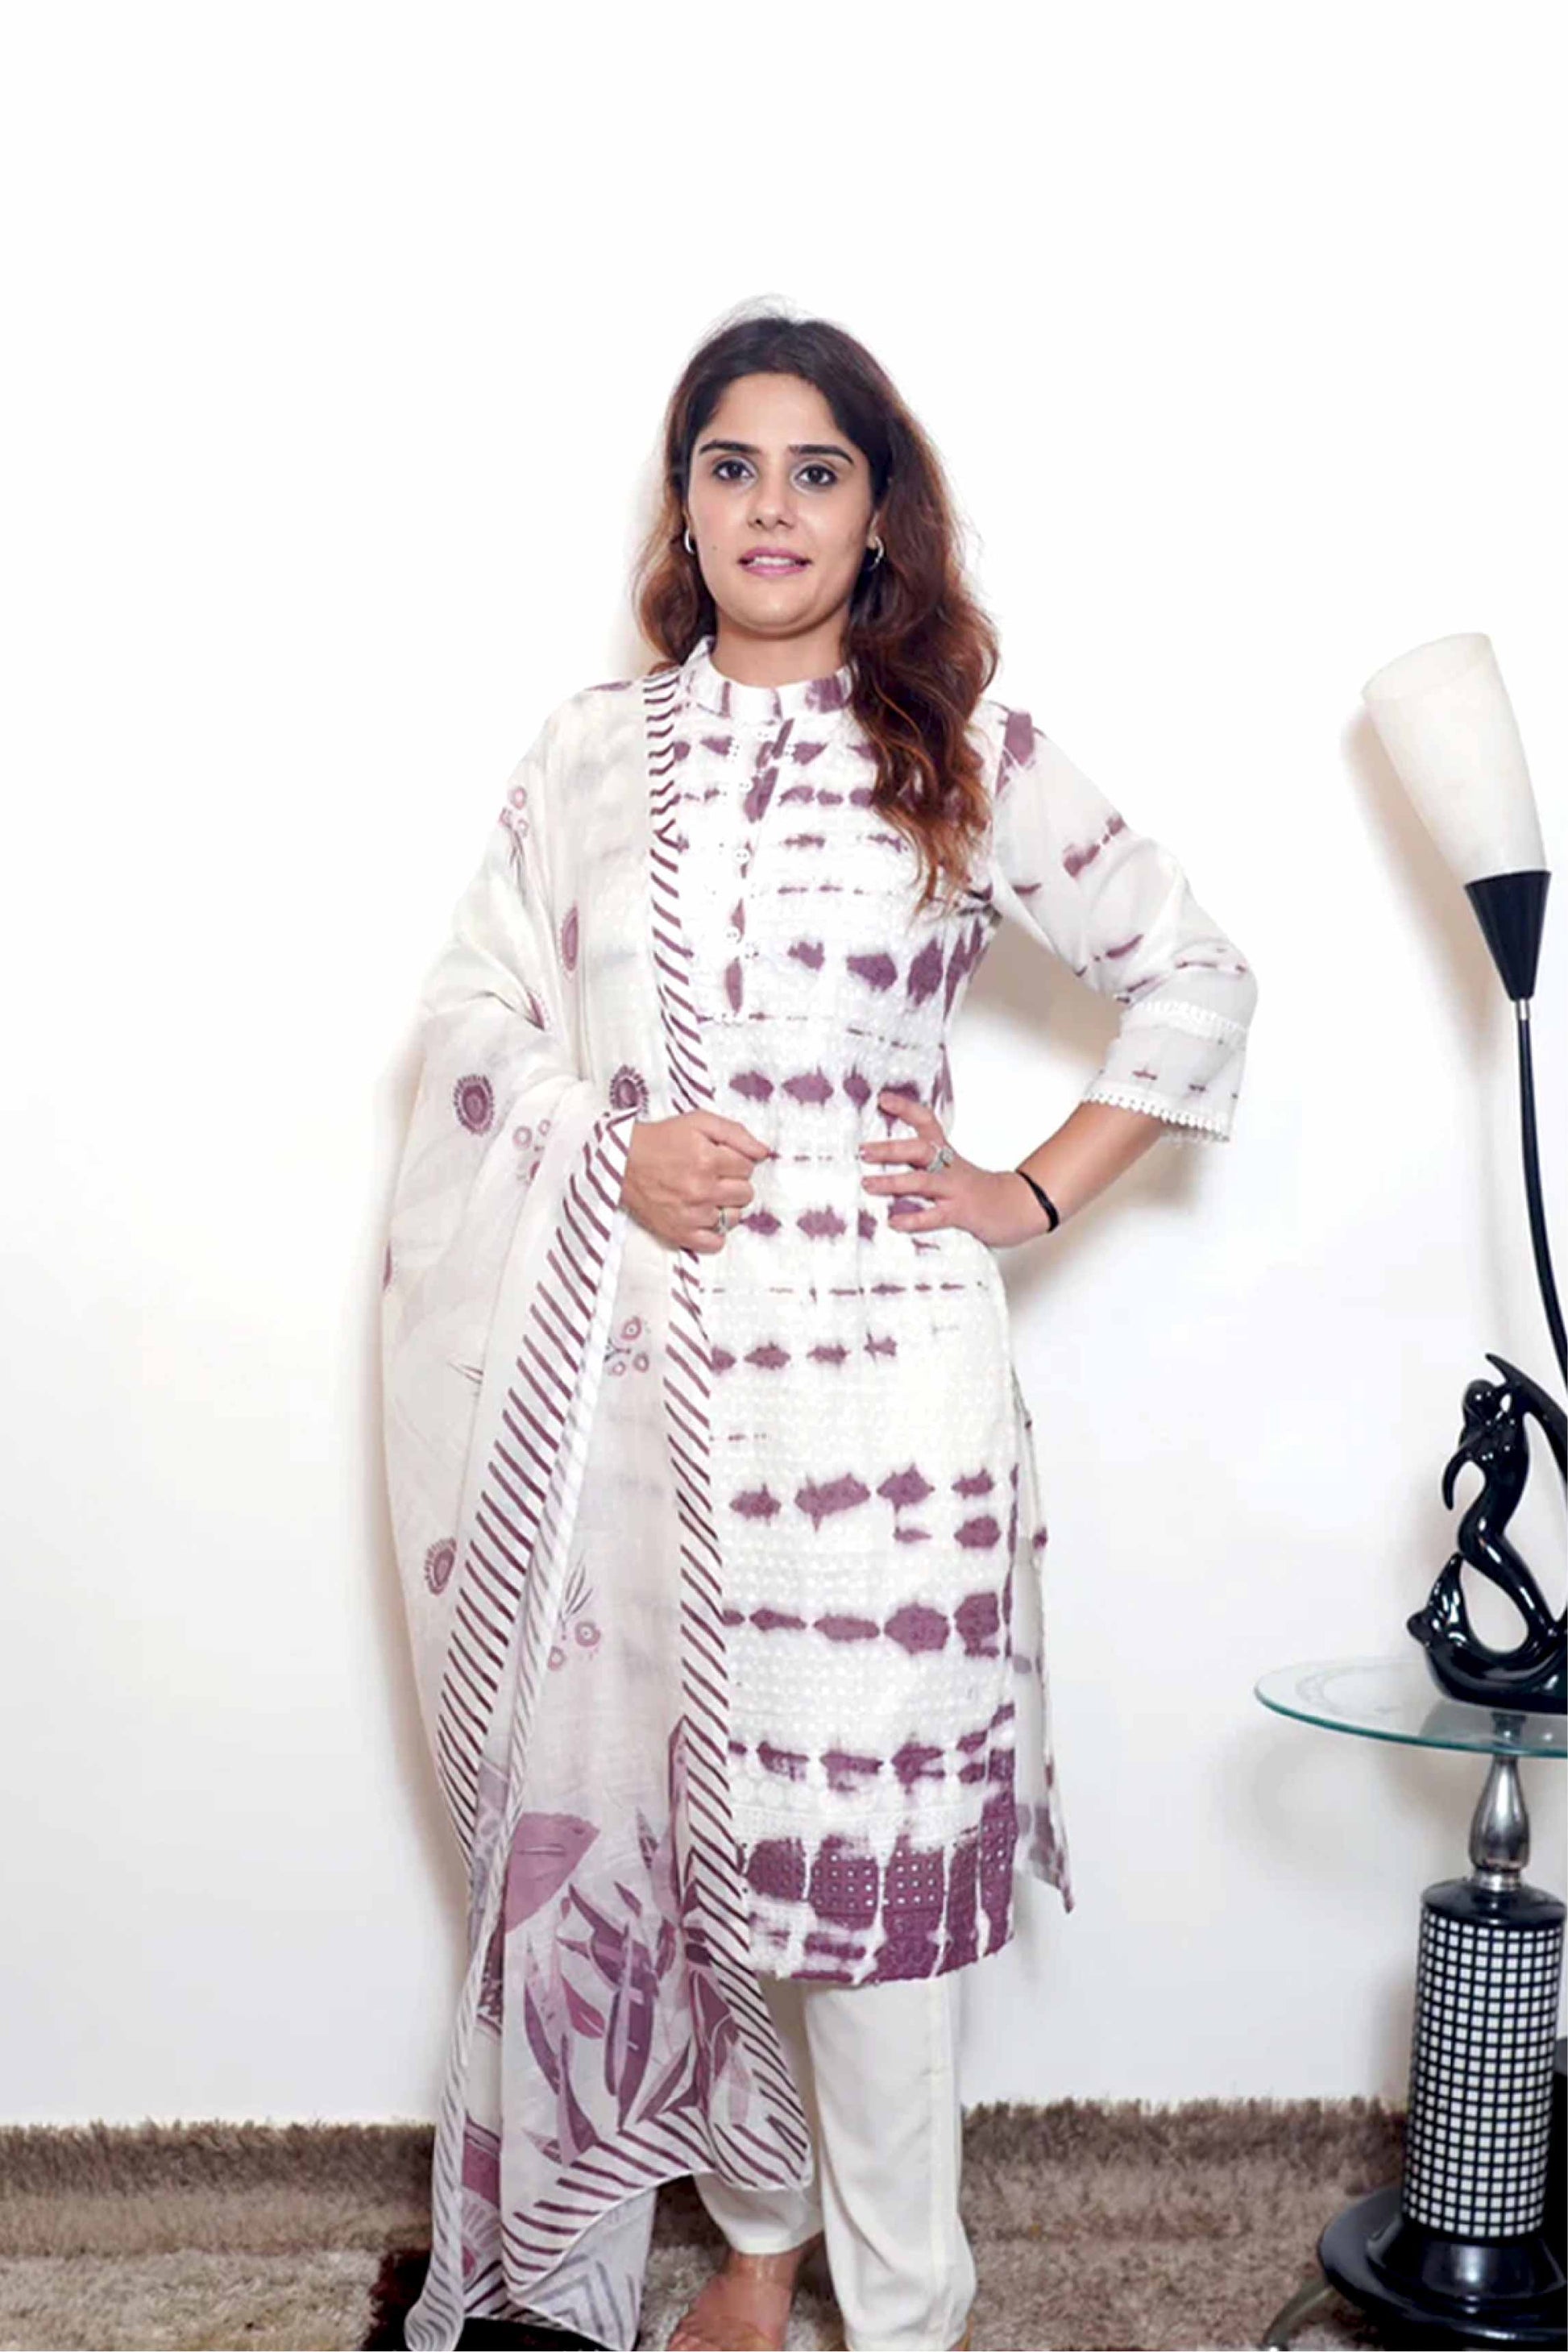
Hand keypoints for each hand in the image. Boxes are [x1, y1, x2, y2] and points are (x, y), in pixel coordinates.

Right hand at [621, 1111, 771, 1253]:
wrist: (622, 1162)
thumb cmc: (661, 1140)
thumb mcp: (698, 1122)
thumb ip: (735, 1133)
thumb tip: (763, 1152)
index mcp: (708, 1160)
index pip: (748, 1167)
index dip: (737, 1161)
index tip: (720, 1159)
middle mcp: (701, 1190)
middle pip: (745, 1194)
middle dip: (734, 1182)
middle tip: (713, 1175)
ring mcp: (691, 1215)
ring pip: (733, 1218)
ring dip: (725, 1206)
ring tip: (706, 1194)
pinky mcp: (680, 1233)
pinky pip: (715, 1243)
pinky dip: (714, 1232)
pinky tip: (704, 1217)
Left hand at [859, 1089, 1053, 1248]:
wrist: (1020, 1205)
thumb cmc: (981, 1191)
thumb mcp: (954, 1170)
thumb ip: (927, 1166)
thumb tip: (888, 1165)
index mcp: (948, 1155)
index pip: (927, 1123)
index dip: (906, 1109)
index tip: (882, 1099)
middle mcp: (950, 1167)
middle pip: (919, 1149)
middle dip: (889, 1149)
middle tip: (863, 1150)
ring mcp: (956, 1189)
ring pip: (923, 1181)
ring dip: (893, 1182)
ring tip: (868, 1184)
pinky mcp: (962, 1213)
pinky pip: (935, 1215)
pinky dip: (914, 1219)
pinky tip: (894, 1221)